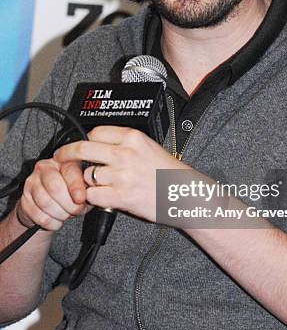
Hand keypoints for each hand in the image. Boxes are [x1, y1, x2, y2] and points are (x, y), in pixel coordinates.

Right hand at [18, 158, 89, 230]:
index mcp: (64, 161)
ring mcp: (32, 182)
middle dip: (69, 204)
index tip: (81, 199)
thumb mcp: (84, 187)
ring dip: (61, 214)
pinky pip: (39, 216)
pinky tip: (57, 220)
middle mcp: (46, 167)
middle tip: (76, 210)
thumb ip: (89, 189)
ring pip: (46, 203)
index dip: (76, 187)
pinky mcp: (24, 199)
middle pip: (55, 188)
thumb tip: (93, 196)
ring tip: (67, 214)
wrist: (49, 204)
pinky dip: (52, 223)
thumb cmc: (71, 193)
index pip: (69, 172)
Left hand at [53, 126, 188, 222]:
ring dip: (87, 181)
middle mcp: (125, 153)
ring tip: (98, 184)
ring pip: (86, 174)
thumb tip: (97, 142)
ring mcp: (121, 175)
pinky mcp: (120, 196)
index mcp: (133, 137)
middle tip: (61, 157)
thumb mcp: (148, 146)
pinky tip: (103, 196)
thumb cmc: (166, 171)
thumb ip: (124, 143)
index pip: (95, 132)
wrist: (183, 193)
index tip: (80, 144)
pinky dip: (94, 198)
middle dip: (67, 153)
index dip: (85, 139)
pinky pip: (92, 195)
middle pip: (83, 148)